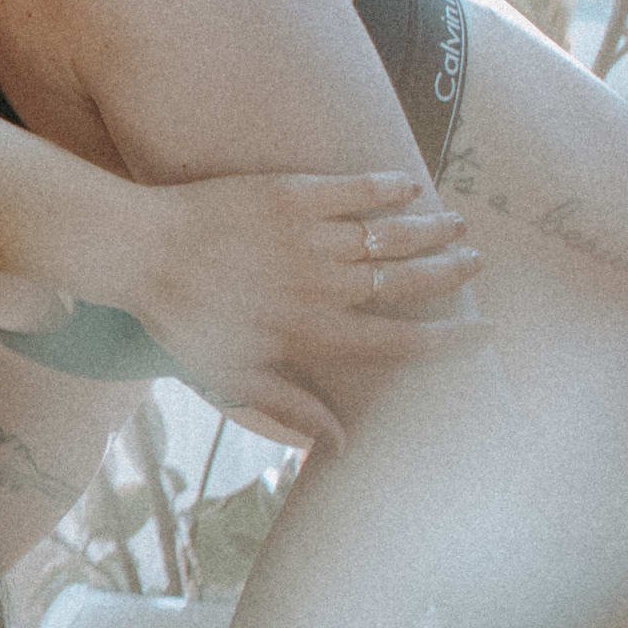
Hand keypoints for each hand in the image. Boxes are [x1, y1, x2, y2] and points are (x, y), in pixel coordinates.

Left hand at [121, 172, 480, 447]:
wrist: (142, 252)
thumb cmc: (183, 321)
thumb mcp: (231, 375)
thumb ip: (290, 406)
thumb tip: (342, 443)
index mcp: (311, 335)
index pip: (398, 343)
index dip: (448, 341)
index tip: (484, 334)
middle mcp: (320, 287)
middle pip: (404, 283)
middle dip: (449, 275)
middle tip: (477, 263)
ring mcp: (308, 237)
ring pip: (388, 235)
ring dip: (430, 231)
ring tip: (458, 226)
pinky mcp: (291, 193)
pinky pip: (353, 189)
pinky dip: (385, 187)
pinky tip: (408, 185)